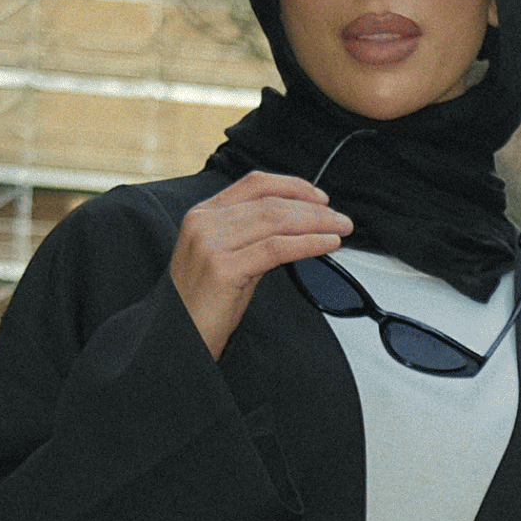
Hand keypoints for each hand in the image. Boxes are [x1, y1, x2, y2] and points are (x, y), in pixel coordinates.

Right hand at [166, 171, 349, 355]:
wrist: (180, 335)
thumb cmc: (204, 302)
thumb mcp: (227, 256)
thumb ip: (252, 235)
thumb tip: (297, 224)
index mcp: (204, 214)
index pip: (254, 184)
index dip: (292, 186)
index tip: (320, 197)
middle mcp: (205, 223)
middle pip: (270, 203)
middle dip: (313, 209)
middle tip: (341, 219)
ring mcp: (211, 244)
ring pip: (276, 221)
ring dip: (317, 223)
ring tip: (340, 229)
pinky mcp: (223, 268)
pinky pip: (276, 248)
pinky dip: (307, 243)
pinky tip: (327, 244)